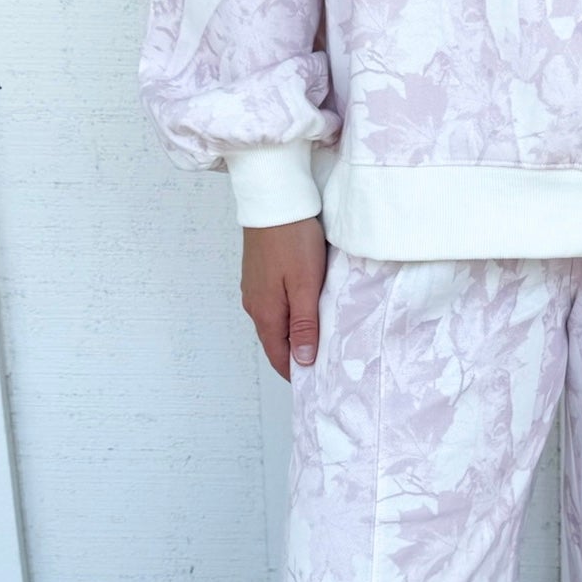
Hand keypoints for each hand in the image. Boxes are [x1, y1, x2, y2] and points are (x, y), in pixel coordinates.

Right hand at [239, 217, 325, 380]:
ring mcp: (255, 288)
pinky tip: (307, 307)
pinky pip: (275, 303)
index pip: (280, 356)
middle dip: (298, 353)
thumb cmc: (292, 239)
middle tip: (327, 360)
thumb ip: (303, 324)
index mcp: (265, 313)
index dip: (298, 372)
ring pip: (276, 321)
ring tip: (321, 335)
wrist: (274, 200)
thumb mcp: (305, 285)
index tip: (319, 381)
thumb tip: (302, 361)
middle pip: (277, 341)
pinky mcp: (259, 274)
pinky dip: (291, 312)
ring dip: (295, 332)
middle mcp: (254, 304)